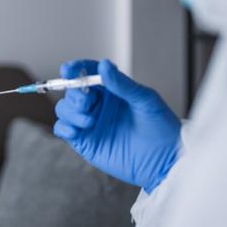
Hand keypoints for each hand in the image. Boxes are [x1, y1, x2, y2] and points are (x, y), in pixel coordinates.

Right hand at [53, 59, 180, 192]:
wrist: (164, 161)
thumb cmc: (161, 128)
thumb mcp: (145, 100)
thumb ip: (122, 84)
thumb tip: (104, 65)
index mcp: (111, 90)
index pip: (88, 73)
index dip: (76, 69)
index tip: (68, 69)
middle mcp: (98, 105)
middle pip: (72, 91)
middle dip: (74, 94)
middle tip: (86, 102)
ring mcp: (89, 122)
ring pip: (64, 109)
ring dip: (71, 112)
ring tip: (89, 121)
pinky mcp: (85, 141)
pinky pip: (62, 129)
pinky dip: (63, 127)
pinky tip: (76, 131)